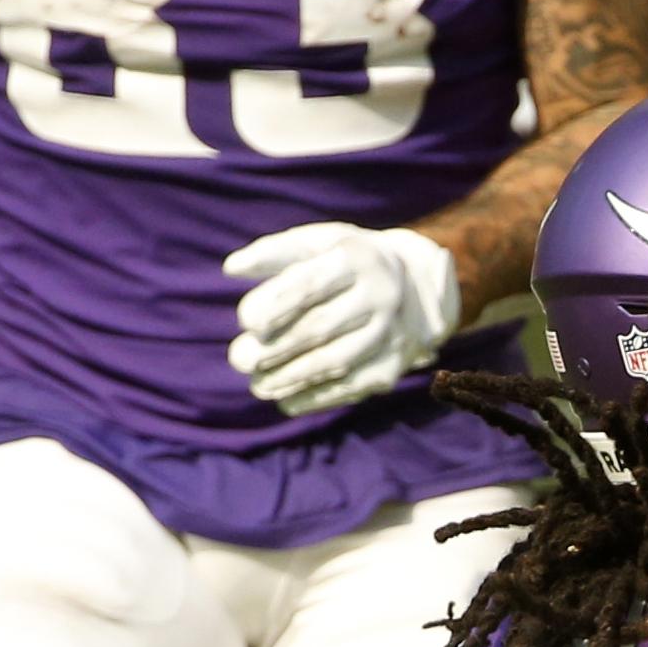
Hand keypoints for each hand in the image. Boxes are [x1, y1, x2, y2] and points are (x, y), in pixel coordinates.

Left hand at [223, 223, 459, 414]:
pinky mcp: (395, 363)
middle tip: (240, 360)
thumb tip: (231, 269)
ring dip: (294, 378)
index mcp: (357, 258)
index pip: (312, 284)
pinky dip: (319, 398)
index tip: (246, 322)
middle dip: (278, 347)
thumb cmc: (345, 260)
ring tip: (258, 387)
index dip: (279, 304)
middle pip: (323, 326)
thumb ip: (273, 253)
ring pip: (339, 361)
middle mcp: (381, 296)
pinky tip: (287, 403)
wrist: (416, 284)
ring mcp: (392, 333)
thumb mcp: (316, 243)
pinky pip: (355, 386)